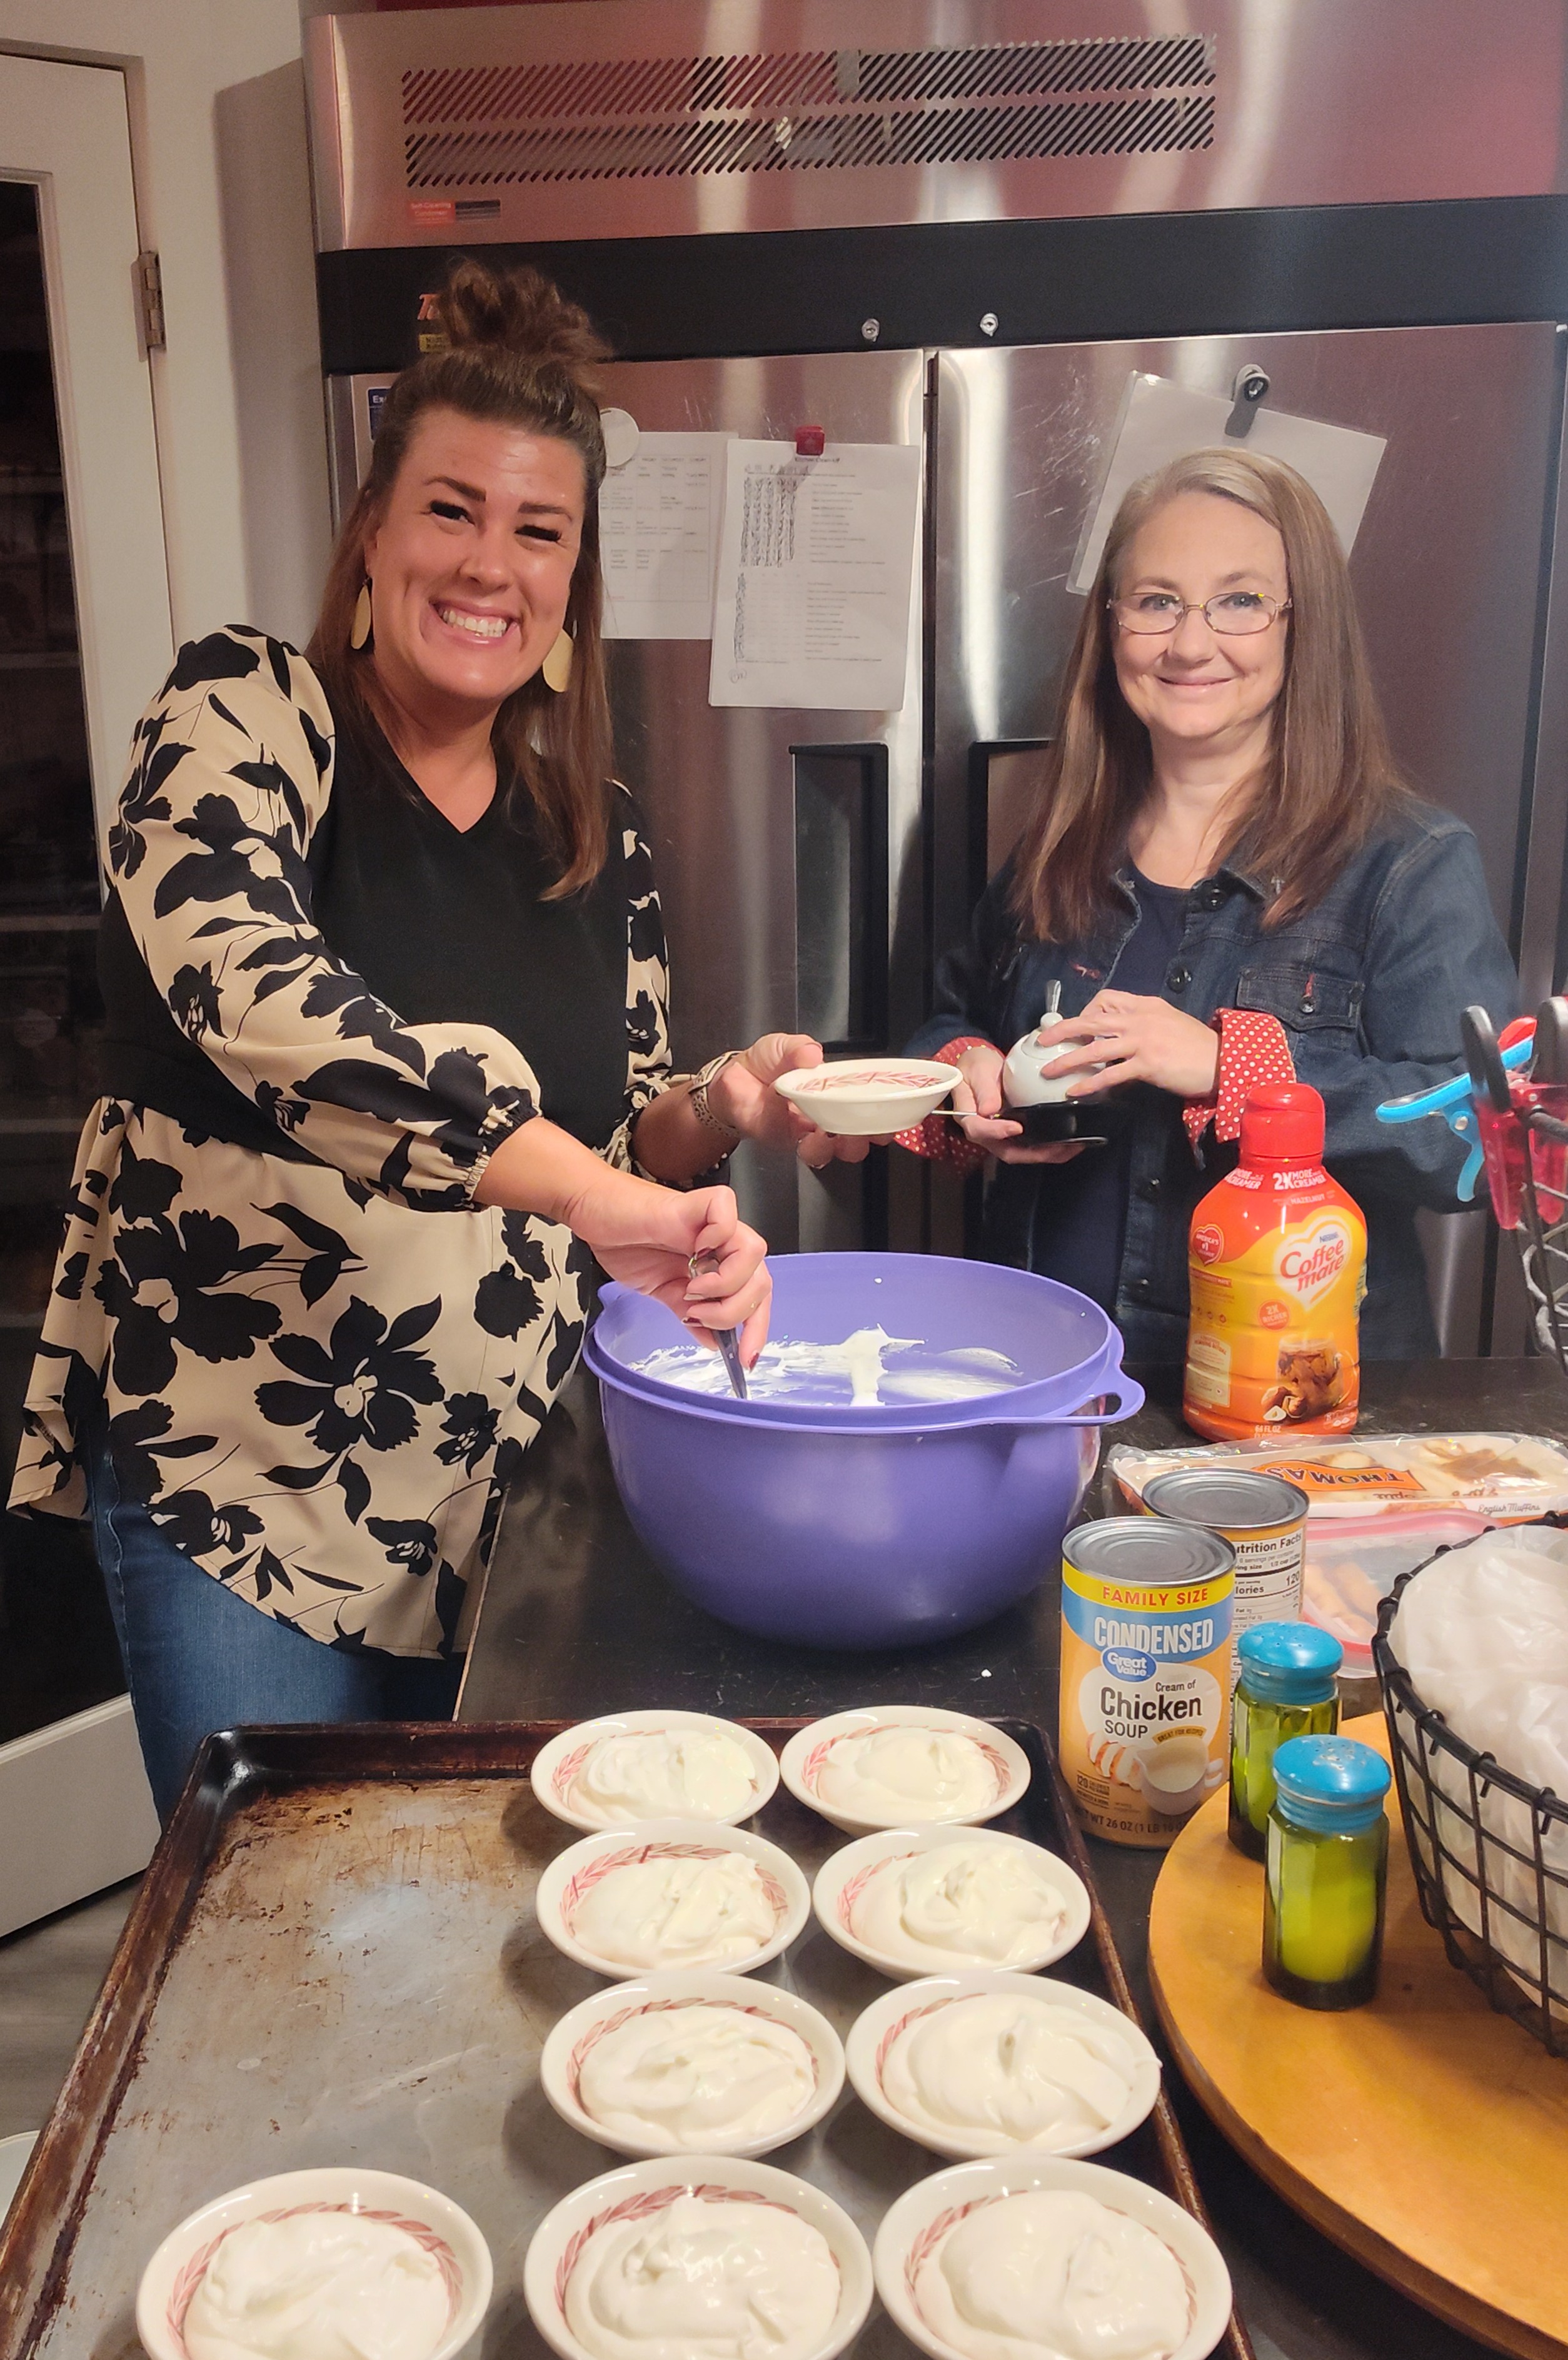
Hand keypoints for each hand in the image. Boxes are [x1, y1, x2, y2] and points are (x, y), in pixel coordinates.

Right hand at [561, 1169, 771, 1363]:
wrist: (595, 1214)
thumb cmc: (626, 1243)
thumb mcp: (663, 1292)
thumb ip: (690, 1314)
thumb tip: (714, 1343)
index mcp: (720, 1264)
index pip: (755, 1298)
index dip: (755, 1329)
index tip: (745, 1359)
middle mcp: (723, 1244)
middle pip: (761, 1280)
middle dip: (734, 1311)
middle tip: (698, 1315)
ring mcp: (712, 1223)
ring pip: (754, 1252)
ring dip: (726, 1282)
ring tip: (692, 1289)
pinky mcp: (695, 1203)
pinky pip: (727, 1214)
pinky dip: (718, 1235)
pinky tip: (695, 1249)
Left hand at [709, 1032, 879, 1168]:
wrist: (732, 1081)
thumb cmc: (764, 1062)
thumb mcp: (781, 1046)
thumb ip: (797, 1048)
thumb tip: (813, 1054)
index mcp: (835, 1087)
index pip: (867, 1100)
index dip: (884, 1109)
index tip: (893, 1112)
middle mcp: (829, 1112)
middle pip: (862, 1130)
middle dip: (872, 1134)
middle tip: (871, 1131)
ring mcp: (812, 1130)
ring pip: (840, 1147)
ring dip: (847, 1145)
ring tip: (841, 1135)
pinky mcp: (793, 1142)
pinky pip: (812, 1153)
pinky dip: (817, 1149)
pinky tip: (812, 1140)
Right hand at [946, 1043, 1085, 1165]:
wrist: (979, 1067)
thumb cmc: (975, 1067)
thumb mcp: (978, 1071)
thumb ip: (984, 1090)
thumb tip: (989, 1110)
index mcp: (969, 1117)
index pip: (980, 1130)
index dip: (998, 1132)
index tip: (1017, 1127)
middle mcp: (985, 1131)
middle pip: (1005, 1151)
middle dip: (1032, 1154)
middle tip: (1057, 1148)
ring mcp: (999, 1134)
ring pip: (1020, 1152)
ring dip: (1044, 1153)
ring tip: (1068, 1148)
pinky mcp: (1011, 1131)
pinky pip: (1028, 1144)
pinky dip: (1046, 1146)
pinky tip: (1064, 1142)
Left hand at [1034, 992, 1218, 1100]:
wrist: (1221, 1061)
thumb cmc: (1196, 1045)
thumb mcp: (1168, 1021)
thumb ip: (1142, 1022)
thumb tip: (1117, 1034)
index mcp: (1145, 1005)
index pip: (1107, 998)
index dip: (1087, 1011)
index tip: (1079, 1027)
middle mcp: (1141, 1019)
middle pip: (1093, 1019)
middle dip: (1063, 1029)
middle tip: (1042, 1040)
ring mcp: (1143, 1041)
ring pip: (1095, 1048)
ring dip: (1068, 1059)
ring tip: (1049, 1071)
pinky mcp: (1148, 1065)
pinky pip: (1111, 1075)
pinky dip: (1089, 1083)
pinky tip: (1075, 1091)